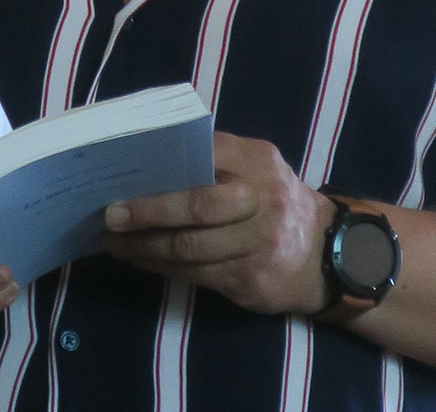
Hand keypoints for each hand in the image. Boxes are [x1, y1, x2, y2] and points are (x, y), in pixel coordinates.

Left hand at [104, 131, 333, 314]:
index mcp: (257, 161)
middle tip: (111, 215)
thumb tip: (150, 160)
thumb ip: (216, 159)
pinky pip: (195, 276)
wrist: (325, 254)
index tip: (124, 172)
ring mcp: (259, 245)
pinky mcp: (250, 281)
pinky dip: (161, 268)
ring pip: (190, 249)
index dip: (163, 165)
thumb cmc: (272, 200)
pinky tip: (141, 260)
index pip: (205, 154)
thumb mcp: (256, 166)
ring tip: (115, 243)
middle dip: (148, 212)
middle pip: (197, 206)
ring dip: (145, 248)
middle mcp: (262, 200)